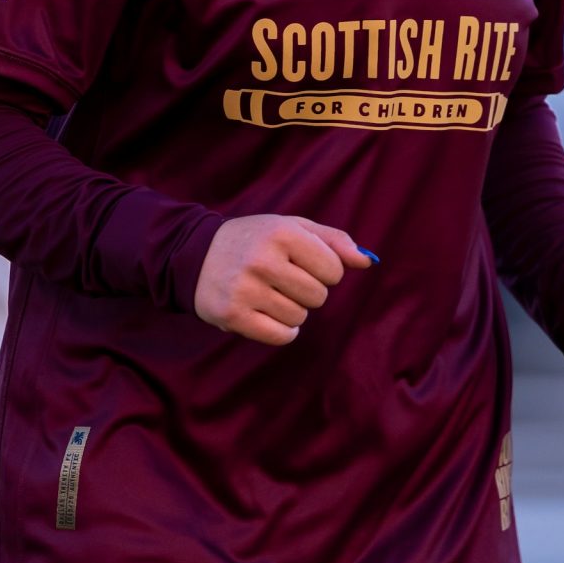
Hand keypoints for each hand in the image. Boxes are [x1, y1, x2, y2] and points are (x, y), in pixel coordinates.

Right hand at [193, 215, 376, 345]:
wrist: (194, 256)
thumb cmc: (254, 240)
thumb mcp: (291, 227)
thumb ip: (333, 241)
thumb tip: (368, 261)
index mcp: (281, 232)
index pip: (334, 269)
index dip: (324, 270)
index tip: (302, 264)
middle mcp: (262, 259)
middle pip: (318, 296)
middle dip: (307, 291)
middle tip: (282, 279)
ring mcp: (246, 289)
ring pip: (299, 317)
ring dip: (291, 309)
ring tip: (268, 293)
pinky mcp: (233, 315)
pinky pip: (281, 335)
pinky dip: (281, 330)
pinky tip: (265, 313)